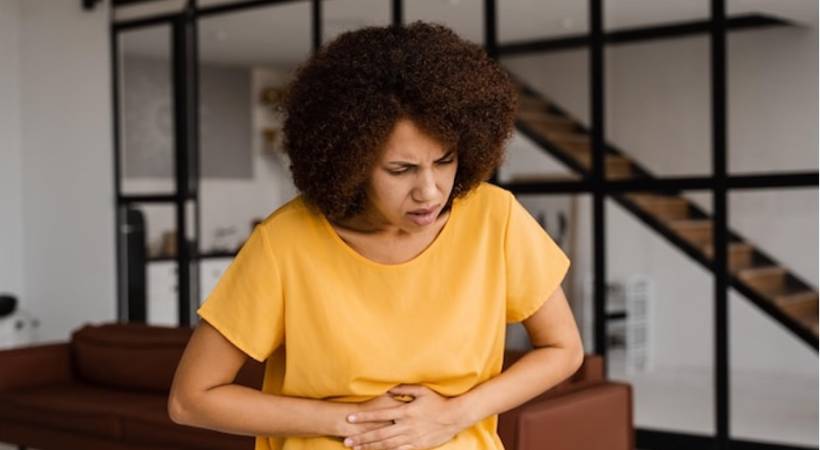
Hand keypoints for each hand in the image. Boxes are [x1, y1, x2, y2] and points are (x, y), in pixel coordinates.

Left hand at [342, 384, 464, 449]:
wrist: (455, 416)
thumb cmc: (438, 401)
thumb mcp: (421, 390)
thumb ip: (403, 389)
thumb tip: (388, 389)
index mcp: (405, 412)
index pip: (379, 415)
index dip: (363, 418)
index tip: (350, 419)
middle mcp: (406, 426)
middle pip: (379, 434)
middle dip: (362, 438)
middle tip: (346, 441)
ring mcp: (411, 438)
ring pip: (386, 445)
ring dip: (370, 447)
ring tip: (357, 449)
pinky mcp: (418, 446)